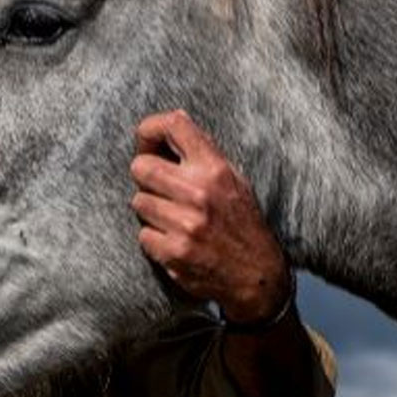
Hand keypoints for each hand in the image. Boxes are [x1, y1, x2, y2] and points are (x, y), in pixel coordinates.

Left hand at [129, 110, 291, 323]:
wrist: (257, 276)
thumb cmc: (241, 223)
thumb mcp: (233, 181)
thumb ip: (203, 153)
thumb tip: (174, 119)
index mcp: (216, 169)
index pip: (174, 126)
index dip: (150, 128)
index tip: (146, 139)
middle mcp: (200, 193)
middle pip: (141, 167)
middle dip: (145, 176)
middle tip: (160, 188)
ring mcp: (185, 224)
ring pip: (138, 201)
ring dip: (151, 210)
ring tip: (174, 218)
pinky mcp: (173, 251)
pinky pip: (142, 234)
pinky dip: (153, 238)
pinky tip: (174, 240)